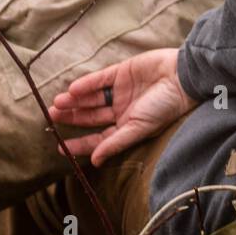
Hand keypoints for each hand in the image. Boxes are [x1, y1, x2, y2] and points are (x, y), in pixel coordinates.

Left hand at [49, 48, 196, 166]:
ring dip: (75, 101)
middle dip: (72, 118)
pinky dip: (85, 85)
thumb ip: (116, 143)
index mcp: (128, 126)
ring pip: (91, 98)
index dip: (80, 143)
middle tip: (52, 118)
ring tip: (57, 104)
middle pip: (92, 117)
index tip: (60, 147)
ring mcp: (121, 91)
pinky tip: (72, 90)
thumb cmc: (166, 107)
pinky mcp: (121, 72)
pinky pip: (99, 80)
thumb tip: (95, 162)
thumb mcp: (139, 128)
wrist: (183, 77)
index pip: (99, 137)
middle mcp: (123, 110)